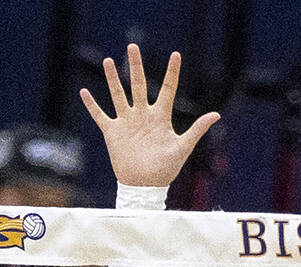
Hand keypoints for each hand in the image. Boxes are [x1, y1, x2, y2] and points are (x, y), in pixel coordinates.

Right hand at [79, 44, 218, 187]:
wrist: (146, 185)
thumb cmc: (166, 169)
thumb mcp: (183, 147)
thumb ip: (198, 129)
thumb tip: (216, 114)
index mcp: (161, 117)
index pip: (168, 89)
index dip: (172, 72)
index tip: (176, 55)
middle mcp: (143, 115)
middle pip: (139, 85)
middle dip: (135, 66)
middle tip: (133, 46)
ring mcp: (127, 122)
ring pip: (118, 94)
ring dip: (112, 78)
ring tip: (107, 60)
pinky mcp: (113, 131)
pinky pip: (100, 115)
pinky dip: (92, 104)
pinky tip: (84, 91)